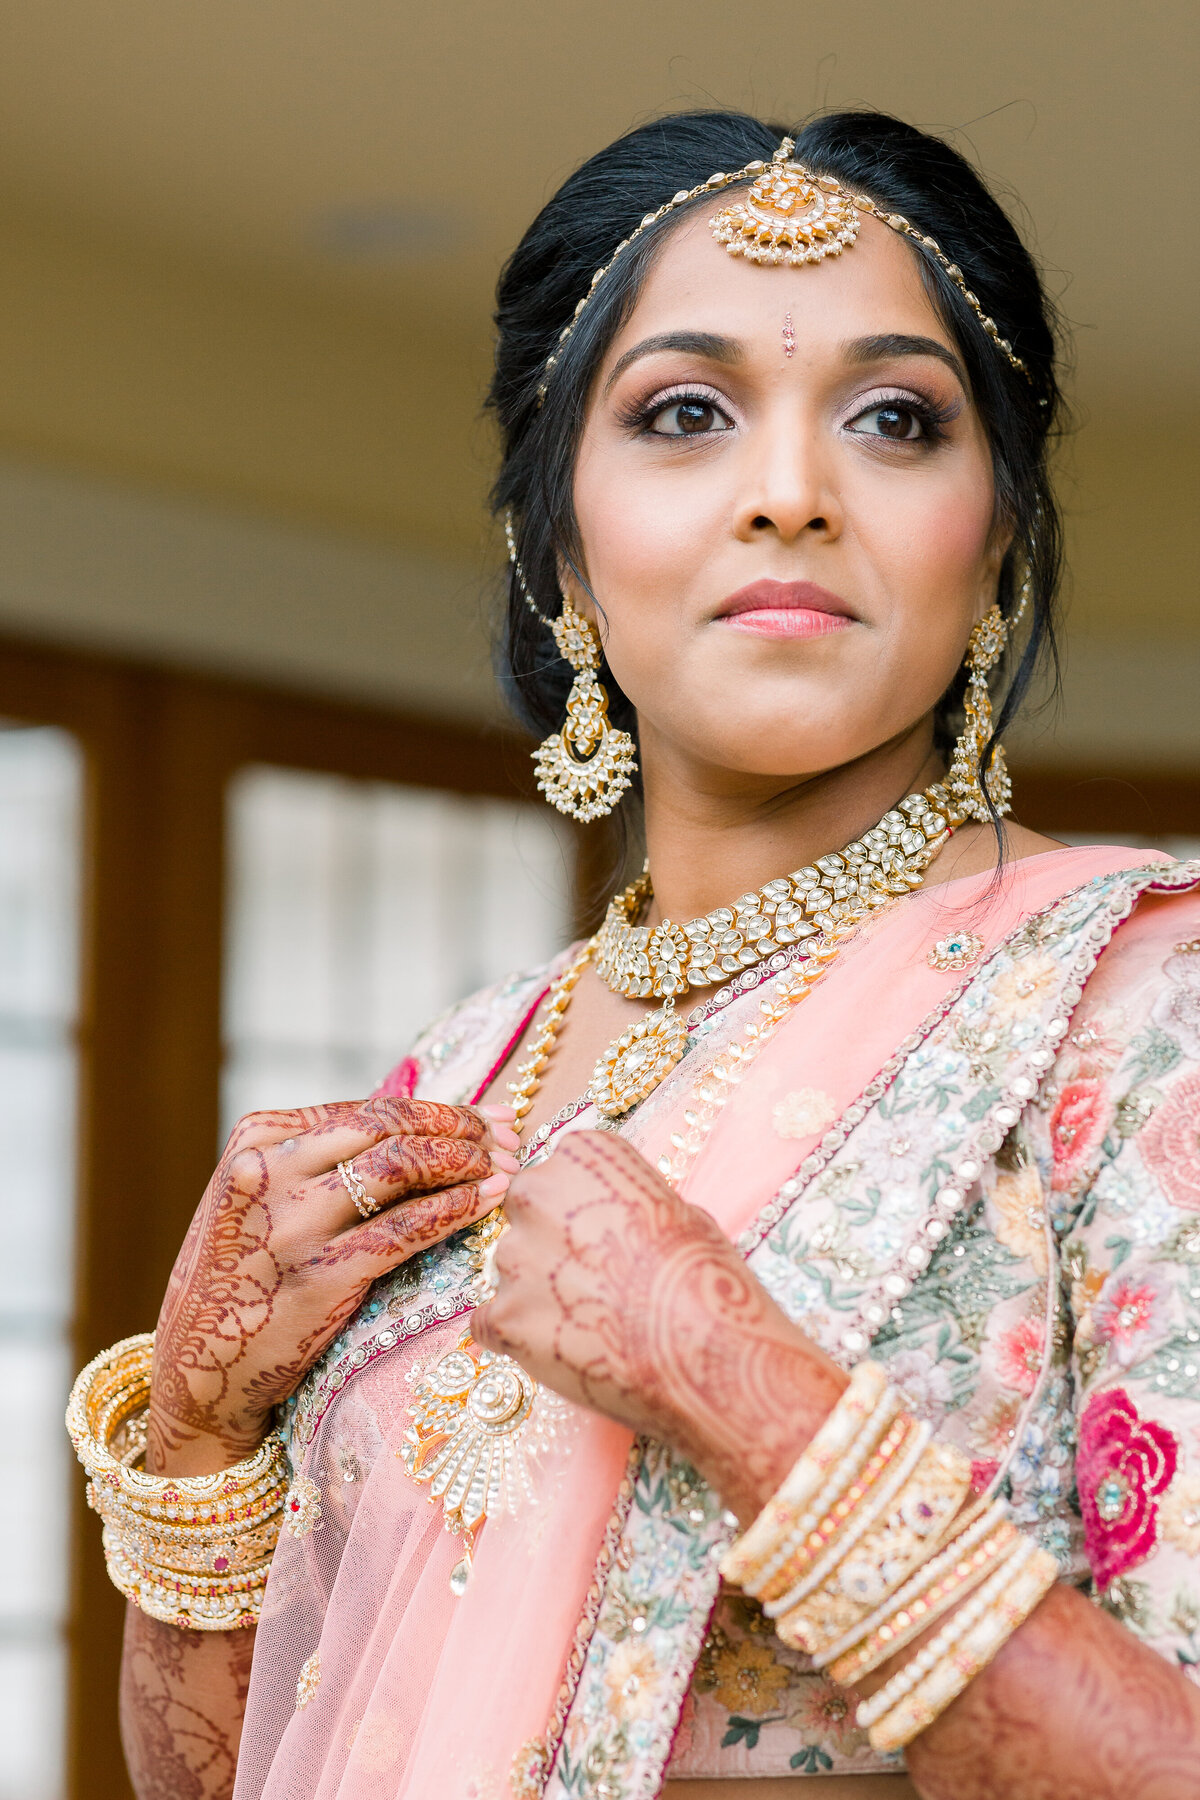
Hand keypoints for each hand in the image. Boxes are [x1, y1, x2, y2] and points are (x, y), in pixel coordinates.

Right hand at [148, 1096, 517, 1474]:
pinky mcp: (319, 1276)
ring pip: (400, 1168)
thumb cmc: (243, 1277)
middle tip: (508, 1137)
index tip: (486, 1118)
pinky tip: (487, 1202)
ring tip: (505, 1168)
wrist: (197, 1369)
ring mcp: (292, 1225)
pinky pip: (404, 1230)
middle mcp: (269, 1172)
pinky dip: (455, 1208)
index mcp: (257, 1140)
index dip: (439, 1110)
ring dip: (465, 1163)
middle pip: (390, 1129)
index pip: (369, 1110)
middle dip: (461, 1129)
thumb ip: (319, 1160)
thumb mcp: (259, 1199)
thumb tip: (420, 1128)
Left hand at [472, 1129, 846, 1520]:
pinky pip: (490, 1323)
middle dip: (549, 1244)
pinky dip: (516, 1337)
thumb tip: (615, 1221)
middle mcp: (537, 1193)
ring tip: (588, 1323)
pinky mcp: (504, 1316)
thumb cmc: (704, 1277)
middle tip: (591, 1281)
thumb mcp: (678, 1210)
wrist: (706, 1350)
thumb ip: (626, 1202)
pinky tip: (559, 1348)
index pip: (558, 1172)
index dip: (581, 1210)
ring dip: (537, 1292)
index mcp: (582, 1155)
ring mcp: (515, 1256)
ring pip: (509, 1271)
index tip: (606, 1236)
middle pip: (525, 1215)